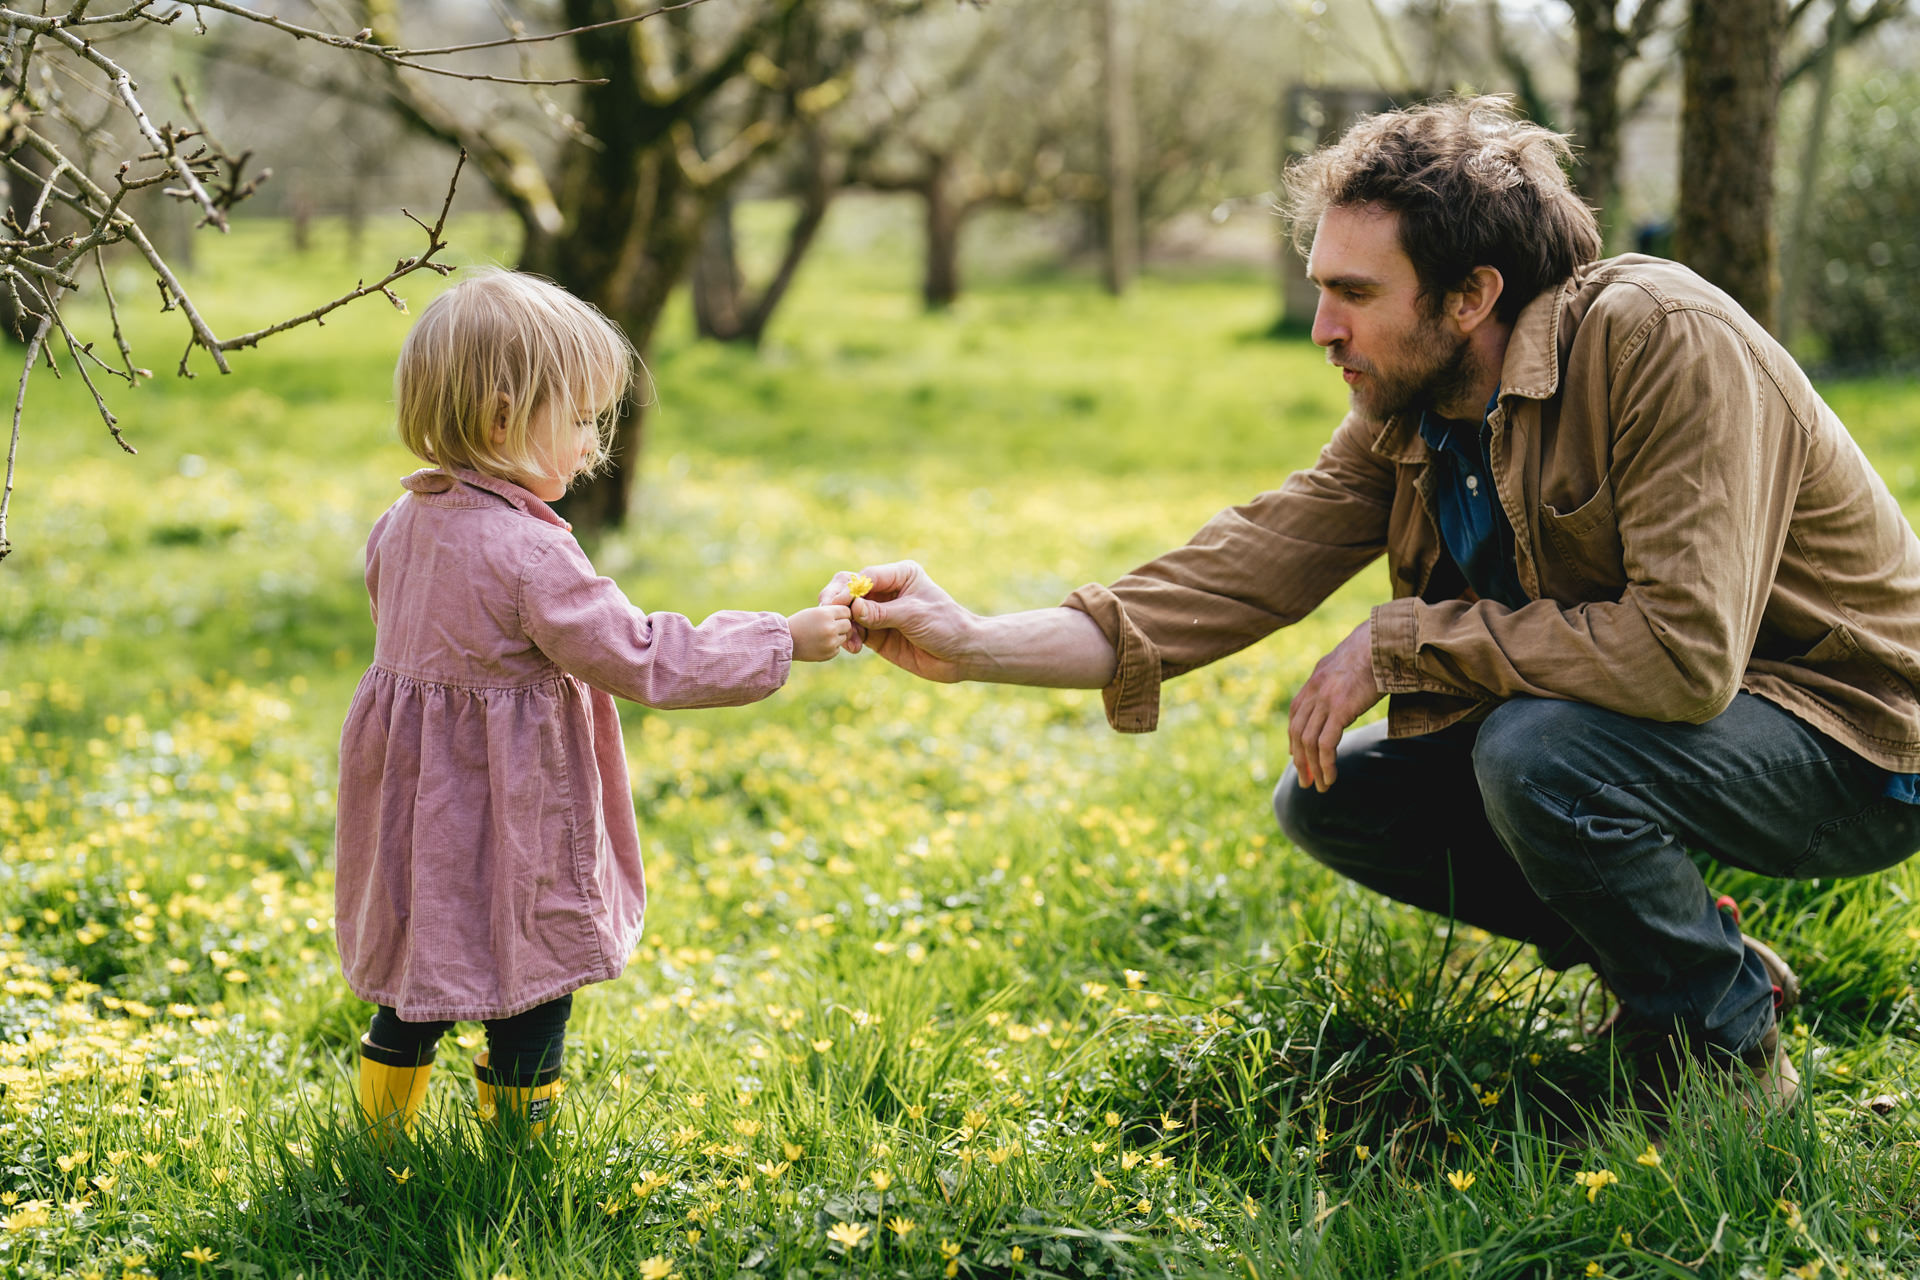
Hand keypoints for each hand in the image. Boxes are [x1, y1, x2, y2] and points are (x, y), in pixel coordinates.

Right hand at [787, 605, 852, 661]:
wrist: (785, 642)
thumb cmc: (799, 623)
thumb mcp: (814, 612)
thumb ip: (831, 612)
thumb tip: (850, 614)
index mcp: (826, 614)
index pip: (846, 611)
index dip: (841, 613)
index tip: (835, 616)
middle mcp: (830, 628)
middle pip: (848, 624)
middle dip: (841, 624)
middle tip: (830, 626)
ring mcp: (831, 642)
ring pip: (844, 636)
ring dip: (837, 635)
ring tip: (822, 635)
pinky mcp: (829, 653)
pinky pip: (838, 647)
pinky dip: (832, 646)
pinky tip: (819, 643)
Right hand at [817, 560, 973, 681]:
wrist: (961, 655)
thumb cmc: (946, 626)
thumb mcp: (913, 615)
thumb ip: (881, 612)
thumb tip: (853, 608)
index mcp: (900, 575)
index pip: (865, 576)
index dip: (848, 589)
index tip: (836, 603)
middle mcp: (887, 590)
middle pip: (850, 589)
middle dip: (837, 601)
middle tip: (827, 614)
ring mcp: (880, 612)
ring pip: (848, 612)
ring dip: (842, 623)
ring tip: (846, 639)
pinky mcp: (877, 634)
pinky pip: (854, 632)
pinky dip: (849, 638)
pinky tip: (852, 648)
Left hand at [1288, 620, 1383, 791]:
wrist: (1380, 642)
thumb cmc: (1371, 654)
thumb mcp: (1345, 666)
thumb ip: (1335, 682)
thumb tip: (1338, 693)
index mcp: (1313, 682)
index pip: (1295, 716)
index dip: (1293, 739)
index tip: (1297, 756)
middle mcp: (1314, 692)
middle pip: (1297, 733)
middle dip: (1299, 760)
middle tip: (1306, 781)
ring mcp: (1325, 701)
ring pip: (1309, 742)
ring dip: (1313, 768)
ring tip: (1320, 786)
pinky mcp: (1340, 709)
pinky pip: (1326, 744)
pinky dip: (1325, 764)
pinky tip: (1330, 777)